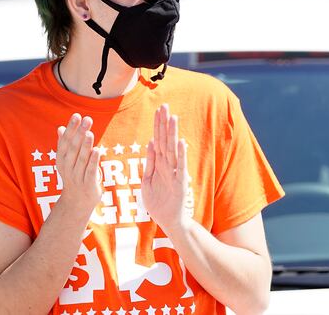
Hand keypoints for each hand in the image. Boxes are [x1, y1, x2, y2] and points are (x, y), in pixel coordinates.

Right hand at [55, 113, 101, 213]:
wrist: (76, 204)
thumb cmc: (74, 177)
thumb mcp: (66, 162)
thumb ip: (64, 145)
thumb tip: (59, 127)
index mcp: (62, 161)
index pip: (65, 142)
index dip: (71, 128)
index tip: (76, 115)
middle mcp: (68, 168)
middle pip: (73, 148)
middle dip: (79, 133)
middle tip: (87, 119)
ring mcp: (77, 177)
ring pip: (81, 159)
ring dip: (85, 145)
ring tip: (90, 132)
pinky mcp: (88, 185)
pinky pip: (90, 171)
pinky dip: (93, 161)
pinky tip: (97, 150)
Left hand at [142, 104, 189, 230]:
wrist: (169, 222)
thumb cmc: (158, 202)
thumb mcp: (148, 180)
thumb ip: (150, 163)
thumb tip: (150, 143)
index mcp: (159, 164)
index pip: (158, 140)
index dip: (158, 125)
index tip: (158, 109)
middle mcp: (168, 166)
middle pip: (165, 141)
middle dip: (164, 124)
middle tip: (164, 106)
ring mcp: (174, 173)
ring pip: (172, 150)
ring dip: (172, 134)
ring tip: (173, 118)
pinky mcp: (180, 184)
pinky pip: (180, 167)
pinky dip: (181, 155)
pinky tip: (181, 142)